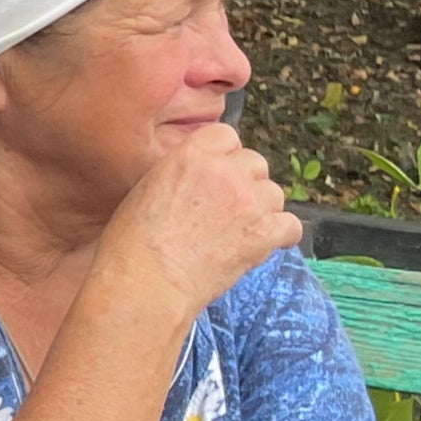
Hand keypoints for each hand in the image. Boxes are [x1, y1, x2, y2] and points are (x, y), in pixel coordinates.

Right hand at [100, 121, 297, 320]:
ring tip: (241, 232)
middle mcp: (223, 171)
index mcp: (190, 155)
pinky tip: (264, 246)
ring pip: (274, 194)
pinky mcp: (263, 233)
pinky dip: (281, 236)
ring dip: (263, 210)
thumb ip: (177, 175)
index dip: (225, 157)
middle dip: (246, 183)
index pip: (226, 136)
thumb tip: (193, 183)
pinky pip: (290, 226)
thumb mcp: (144, 191)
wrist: (145, 284)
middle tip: (229, 210)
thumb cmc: (130, 247)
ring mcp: (247, 201)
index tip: (219, 176)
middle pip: (255, 163)